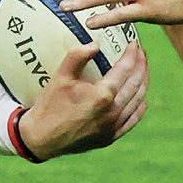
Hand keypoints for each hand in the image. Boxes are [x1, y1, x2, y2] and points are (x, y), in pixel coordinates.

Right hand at [18, 43, 147, 159]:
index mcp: (103, 95)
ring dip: (143, 84)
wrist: (40, 139)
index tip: (134, 43)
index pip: (125, 69)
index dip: (132, 54)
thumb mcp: (59, 78)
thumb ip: (76, 57)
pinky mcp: (110, 138)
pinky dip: (138, 107)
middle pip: (136, 84)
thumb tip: (95, 44)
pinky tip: (141, 100)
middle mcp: (113, 112)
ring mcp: (113, 127)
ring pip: (137, 101)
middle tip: (141, 54)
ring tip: (142, 71)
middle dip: (141, 66)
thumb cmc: (49, 106)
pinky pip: (132, 120)